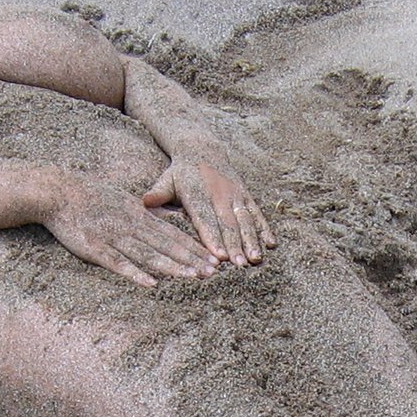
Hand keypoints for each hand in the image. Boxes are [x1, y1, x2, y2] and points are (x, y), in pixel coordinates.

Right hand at [43, 176, 219, 286]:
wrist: (57, 192)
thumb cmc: (92, 196)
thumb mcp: (128, 199)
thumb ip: (153, 212)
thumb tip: (179, 217)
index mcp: (140, 215)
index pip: (174, 233)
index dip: (194, 246)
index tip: (214, 258)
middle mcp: (132, 226)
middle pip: (167, 245)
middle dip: (191, 258)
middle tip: (213, 272)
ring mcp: (115, 237)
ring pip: (148, 254)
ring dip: (172, 267)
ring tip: (192, 277)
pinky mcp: (96, 249)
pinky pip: (119, 264)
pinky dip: (135, 274)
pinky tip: (151, 285)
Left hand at [142, 152, 276, 267]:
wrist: (203, 149)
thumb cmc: (180, 173)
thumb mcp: (166, 179)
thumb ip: (158, 192)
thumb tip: (145, 201)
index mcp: (198, 193)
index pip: (205, 218)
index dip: (212, 237)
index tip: (218, 255)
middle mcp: (219, 194)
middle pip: (228, 224)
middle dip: (235, 245)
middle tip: (239, 266)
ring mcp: (235, 195)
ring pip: (245, 220)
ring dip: (251, 240)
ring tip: (255, 259)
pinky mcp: (246, 195)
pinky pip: (257, 213)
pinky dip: (265, 228)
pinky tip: (271, 244)